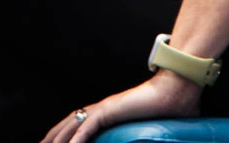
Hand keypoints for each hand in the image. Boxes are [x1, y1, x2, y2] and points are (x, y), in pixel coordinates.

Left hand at [41, 70, 200, 142]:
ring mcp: (103, 108)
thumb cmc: (171, 107)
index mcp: (108, 112)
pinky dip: (76, 139)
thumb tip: (165, 140)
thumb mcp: (155, 127)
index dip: (64, 134)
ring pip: (71, 126)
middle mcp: (100, 109)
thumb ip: (151, 135)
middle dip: (52, 137)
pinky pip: (87, 128)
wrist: (176, 90)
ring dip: (57, 139)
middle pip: (67, 124)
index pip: (78, 123)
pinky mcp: (109, 110)